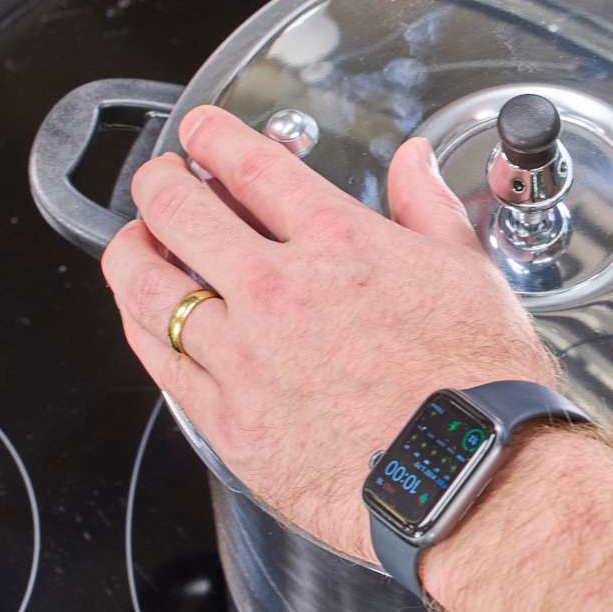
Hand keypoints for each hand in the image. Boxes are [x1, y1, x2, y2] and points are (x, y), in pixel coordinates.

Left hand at [101, 105, 553, 563]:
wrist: (473, 477)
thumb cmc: (481, 386)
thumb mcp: (470, 273)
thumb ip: (428, 208)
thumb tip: (414, 162)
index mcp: (339, 244)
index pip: (248, 165)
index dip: (210, 137)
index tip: (199, 134)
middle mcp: (278, 292)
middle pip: (178, 211)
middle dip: (158, 183)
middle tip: (160, 182)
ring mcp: (245, 358)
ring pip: (148, 287)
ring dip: (131, 251)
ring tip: (136, 244)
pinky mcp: (230, 422)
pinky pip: (160, 362)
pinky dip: (142, 326)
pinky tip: (145, 316)